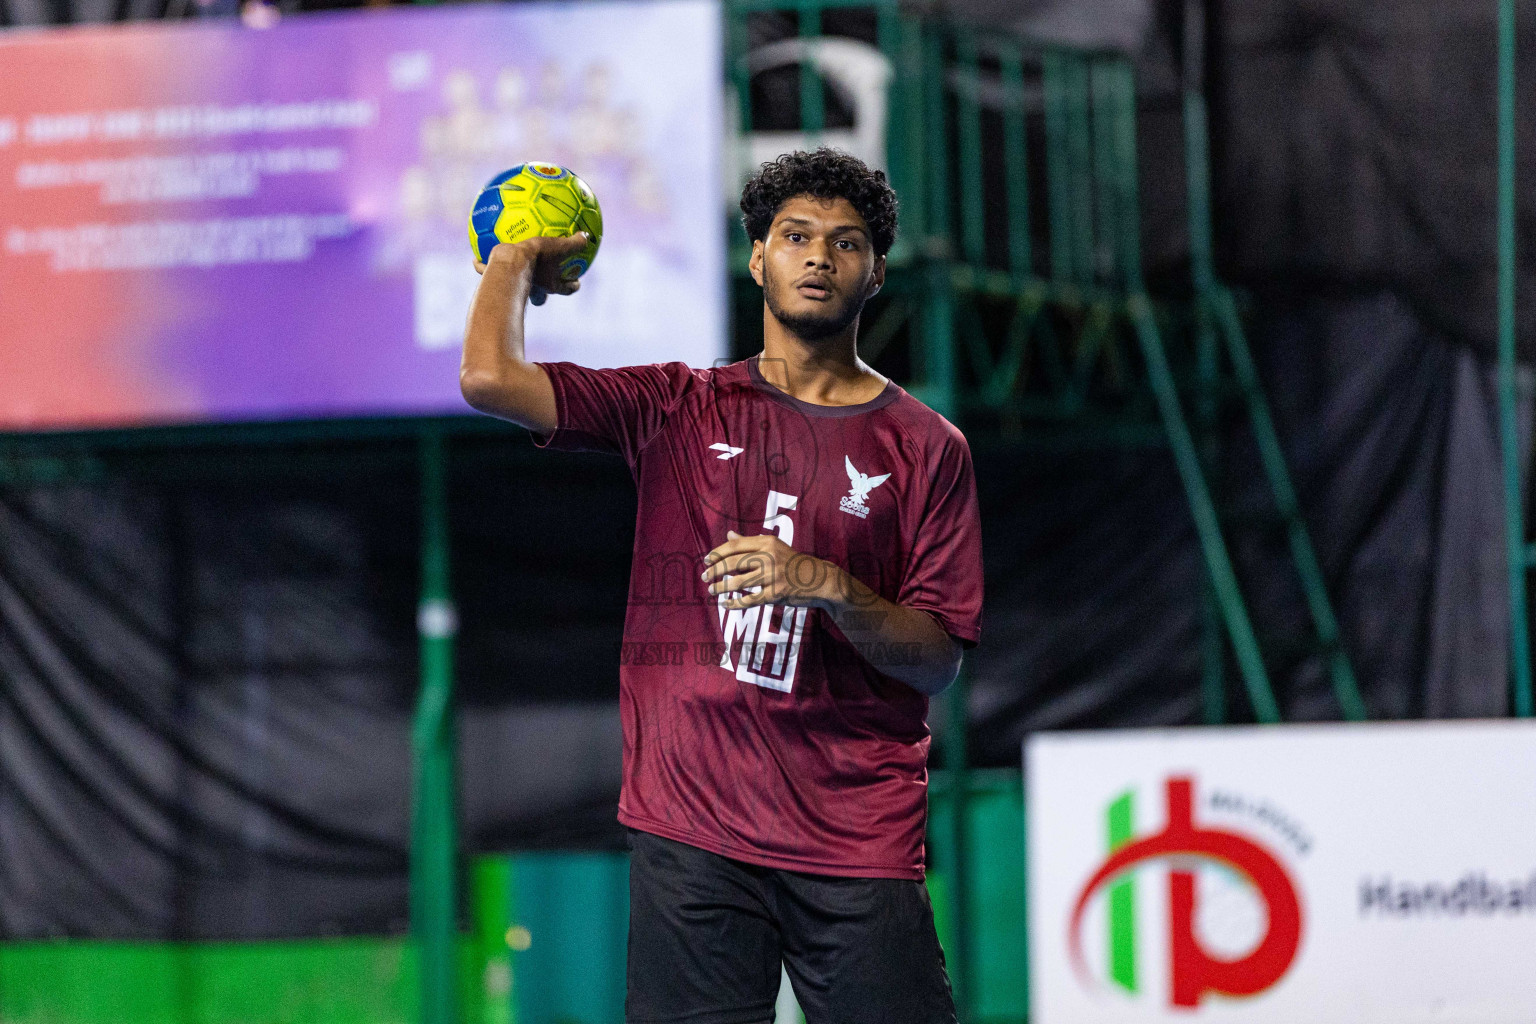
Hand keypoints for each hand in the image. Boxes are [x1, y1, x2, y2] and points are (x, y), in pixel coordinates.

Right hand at [472, 232, 591, 302]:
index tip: (576, 282)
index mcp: (549, 283)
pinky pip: (485, 273)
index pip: (566, 289)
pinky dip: (480, 267)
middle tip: (544, 286)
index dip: (572, 286)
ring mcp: (512, 286)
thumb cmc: (536, 258)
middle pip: (540, 298)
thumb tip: (588, 236)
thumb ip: (575, 242)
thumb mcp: (559, 246)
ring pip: (510, 289)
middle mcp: (532, 287)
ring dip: (508, 284)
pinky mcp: (493, 280)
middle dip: (541, 296)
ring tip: (503, 271)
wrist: (509, 266)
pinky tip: (475, 259)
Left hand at [701, 530, 836, 610]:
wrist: (819, 579)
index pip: (735, 546)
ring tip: (711, 590)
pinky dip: (734, 604)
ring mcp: (772, 576)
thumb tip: (729, 535)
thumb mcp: (774, 547)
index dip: (718, 553)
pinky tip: (726, 604)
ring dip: (720, 588)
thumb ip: (751, 542)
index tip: (706, 559)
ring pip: (738, 583)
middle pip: (733, 563)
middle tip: (704, 576)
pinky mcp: (775, 594)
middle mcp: (769, 557)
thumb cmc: (793, 563)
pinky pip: (749, 600)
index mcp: (767, 542)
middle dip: (714, 571)